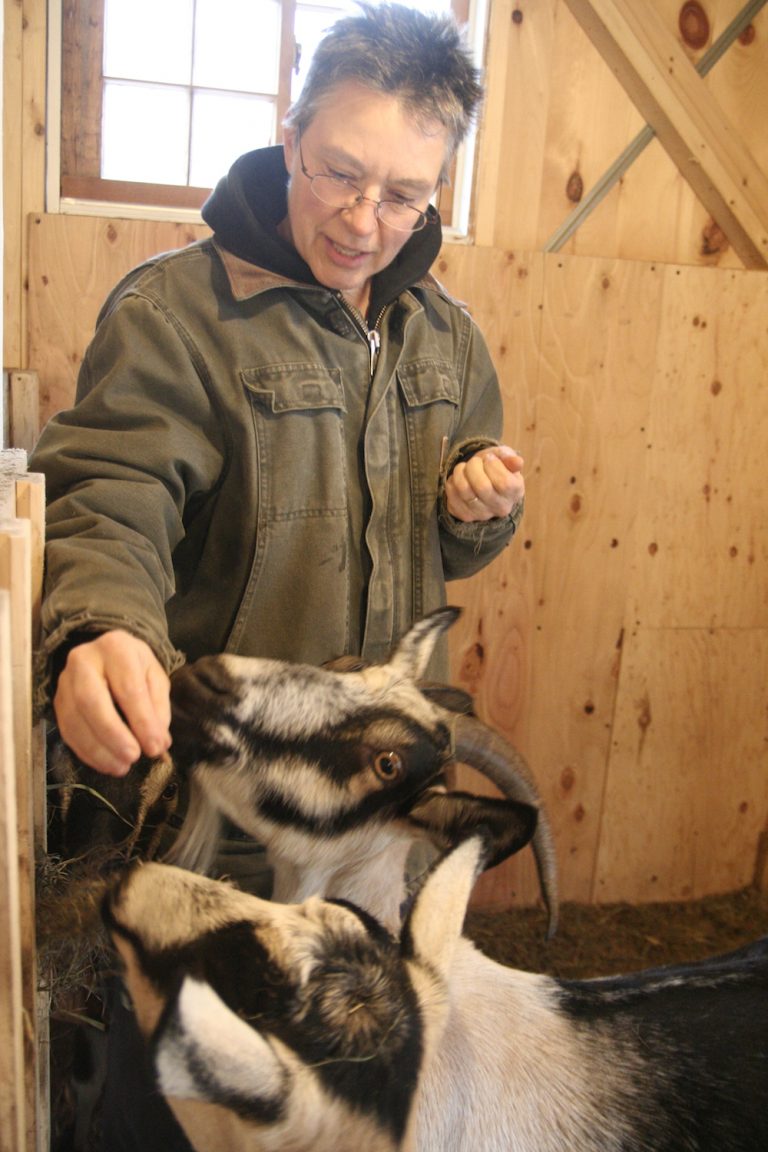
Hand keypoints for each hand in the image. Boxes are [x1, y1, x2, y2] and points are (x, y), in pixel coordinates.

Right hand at [53, 630, 170, 776]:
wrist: (107, 654)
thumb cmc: (134, 667)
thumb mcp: (155, 677)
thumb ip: (158, 707)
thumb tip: (158, 742)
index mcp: (116, 648)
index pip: (128, 687)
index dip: (142, 721)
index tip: (155, 746)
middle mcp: (84, 660)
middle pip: (91, 701)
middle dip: (113, 734)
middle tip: (133, 757)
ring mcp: (65, 681)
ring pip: (75, 719)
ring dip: (99, 749)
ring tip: (122, 767)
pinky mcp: (58, 701)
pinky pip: (67, 731)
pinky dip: (87, 752)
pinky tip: (106, 763)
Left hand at [445, 445, 524, 522]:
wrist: (485, 481)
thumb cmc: (496, 467)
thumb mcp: (505, 458)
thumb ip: (510, 458)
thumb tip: (517, 461)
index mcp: (515, 492)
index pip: (504, 482)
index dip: (493, 465)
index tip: (489, 458)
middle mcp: (501, 507)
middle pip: (482, 486)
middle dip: (474, 466)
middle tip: (475, 461)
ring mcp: (482, 514)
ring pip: (464, 489)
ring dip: (460, 471)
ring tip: (465, 467)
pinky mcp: (465, 515)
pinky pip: (452, 495)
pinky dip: (452, 481)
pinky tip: (459, 479)